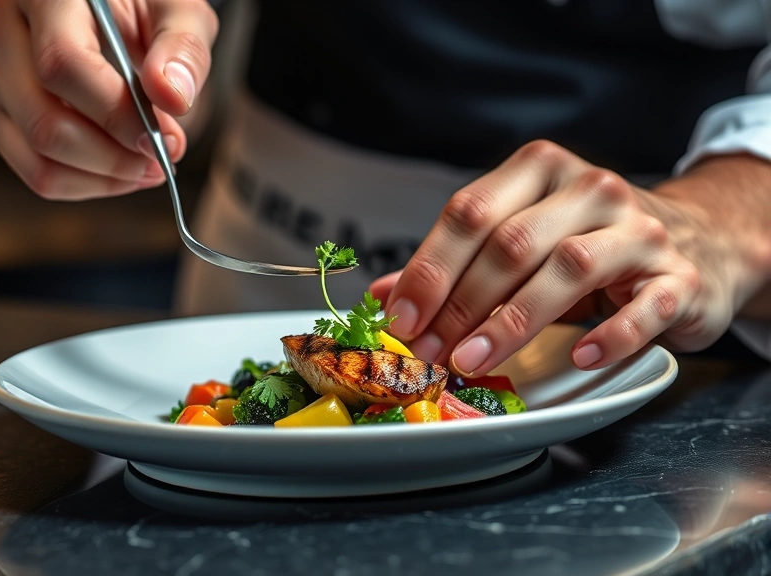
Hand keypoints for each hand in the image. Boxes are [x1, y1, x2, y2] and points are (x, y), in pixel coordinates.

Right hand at [0, 0, 217, 198]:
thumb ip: (182, 46)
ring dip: (103, 179)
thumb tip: (173, 98)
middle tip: (164, 158)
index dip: (116, 114)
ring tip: (148, 165)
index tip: (163, 139)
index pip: (64, 65)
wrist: (105, 9)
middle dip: (114, 158)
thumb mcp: (175, 7)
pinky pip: (36, 170)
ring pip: (38, 159)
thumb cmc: (142, 3)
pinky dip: (86, 182)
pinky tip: (122, 166)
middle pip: (45, 124)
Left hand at [370, 141, 770, 375]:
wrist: (699, 241)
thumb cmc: (594, 244)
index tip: (400, 316)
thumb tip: (384, 294)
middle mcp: (590, 189)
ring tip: (473, 360)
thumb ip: (456, 263)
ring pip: (567, 269)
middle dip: (460, 303)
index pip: (470, 213)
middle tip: (429, 350)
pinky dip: (608, 336)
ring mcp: (639, 230)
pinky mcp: (680, 276)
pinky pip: (643, 307)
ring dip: (511, 322)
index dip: (428, 268)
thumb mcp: (522, 240)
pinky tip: (576, 357)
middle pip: (510, 243)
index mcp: (540, 170)